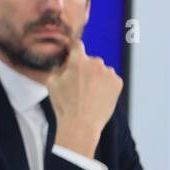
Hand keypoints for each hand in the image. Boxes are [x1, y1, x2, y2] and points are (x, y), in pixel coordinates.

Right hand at [46, 40, 121, 157]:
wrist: (81, 124)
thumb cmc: (64, 105)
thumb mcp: (51, 82)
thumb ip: (60, 67)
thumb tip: (66, 62)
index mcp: (78, 61)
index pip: (77, 45)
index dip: (74, 48)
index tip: (73, 50)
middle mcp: (96, 63)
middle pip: (90, 60)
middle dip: (85, 68)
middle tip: (78, 83)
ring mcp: (109, 73)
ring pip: (101, 70)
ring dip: (96, 76)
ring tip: (88, 93)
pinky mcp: (118, 83)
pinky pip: (110, 79)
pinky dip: (105, 85)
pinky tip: (97, 95)